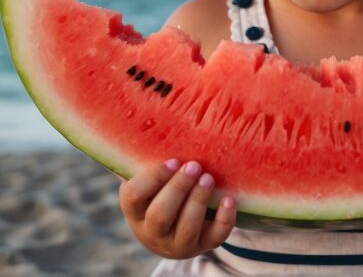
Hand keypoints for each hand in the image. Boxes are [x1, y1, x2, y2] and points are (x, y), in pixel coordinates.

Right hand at [118, 158, 236, 258]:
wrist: (171, 232)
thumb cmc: (157, 192)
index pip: (133, 197)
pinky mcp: (201, 247)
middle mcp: (151, 233)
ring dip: (198, 201)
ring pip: (186, 229)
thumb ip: (142, 157)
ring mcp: (177, 244)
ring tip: (208, 178)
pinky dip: (224, 220)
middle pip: (160, 215)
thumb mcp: (146, 180)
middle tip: (194, 166)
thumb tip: (141, 114)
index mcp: (134, 212)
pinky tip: (229, 199)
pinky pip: (214, 238)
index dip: (153, 178)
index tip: (173, 160)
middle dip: (178, 189)